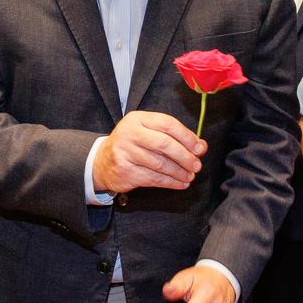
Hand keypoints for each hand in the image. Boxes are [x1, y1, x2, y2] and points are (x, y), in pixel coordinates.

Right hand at [92, 111, 206, 193]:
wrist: (101, 162)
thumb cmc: (132, 144)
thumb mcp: (149, 132)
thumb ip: (174, 136)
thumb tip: (200, 146)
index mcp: (138, 119)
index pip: (167, 124)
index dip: (187, 137)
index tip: (199, 148)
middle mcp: (129, 133)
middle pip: (164, 144)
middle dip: (184, 156)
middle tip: (197, 165)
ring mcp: (125, 152)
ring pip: (160, 164)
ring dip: (179, 172)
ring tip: (190, 176)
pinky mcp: (125, 171)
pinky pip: (153, 178)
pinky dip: (170, 182)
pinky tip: (180, 183)